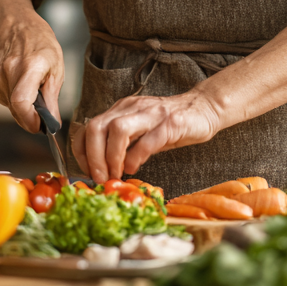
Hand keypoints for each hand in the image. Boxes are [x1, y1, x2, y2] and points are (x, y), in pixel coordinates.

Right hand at [0, 11, 64, 132]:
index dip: (30, 120)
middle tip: (43, 110)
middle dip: (31, 117)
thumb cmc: (42, 45)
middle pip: (17, 109)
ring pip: (11, 108)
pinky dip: (15, 101)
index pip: (21, 102)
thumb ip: (52, 98)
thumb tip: (52, 124)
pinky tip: (22, 86)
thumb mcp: (57, 68)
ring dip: (24, 108)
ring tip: (34, 89)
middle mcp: (10, 70)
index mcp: (31, 65)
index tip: (41, 125)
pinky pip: (5, 102)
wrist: (18, 28)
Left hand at [71, 89, 221, 182]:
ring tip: (116, 174)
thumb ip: (122, 144)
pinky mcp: (171, 123)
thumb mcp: (140, 131)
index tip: (88, 172)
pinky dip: (136, 158)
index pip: (89, 126)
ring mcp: (151, 113)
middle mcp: (132, 107)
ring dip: (112, 157)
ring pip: (118, 130)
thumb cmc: (170, 125)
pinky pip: (147, 140)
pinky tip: (134, 168)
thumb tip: (102, 169)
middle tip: (100, 178)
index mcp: (122, 109)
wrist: (204, 108)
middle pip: (97, 127)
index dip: (82, 151)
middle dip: (93, 156)